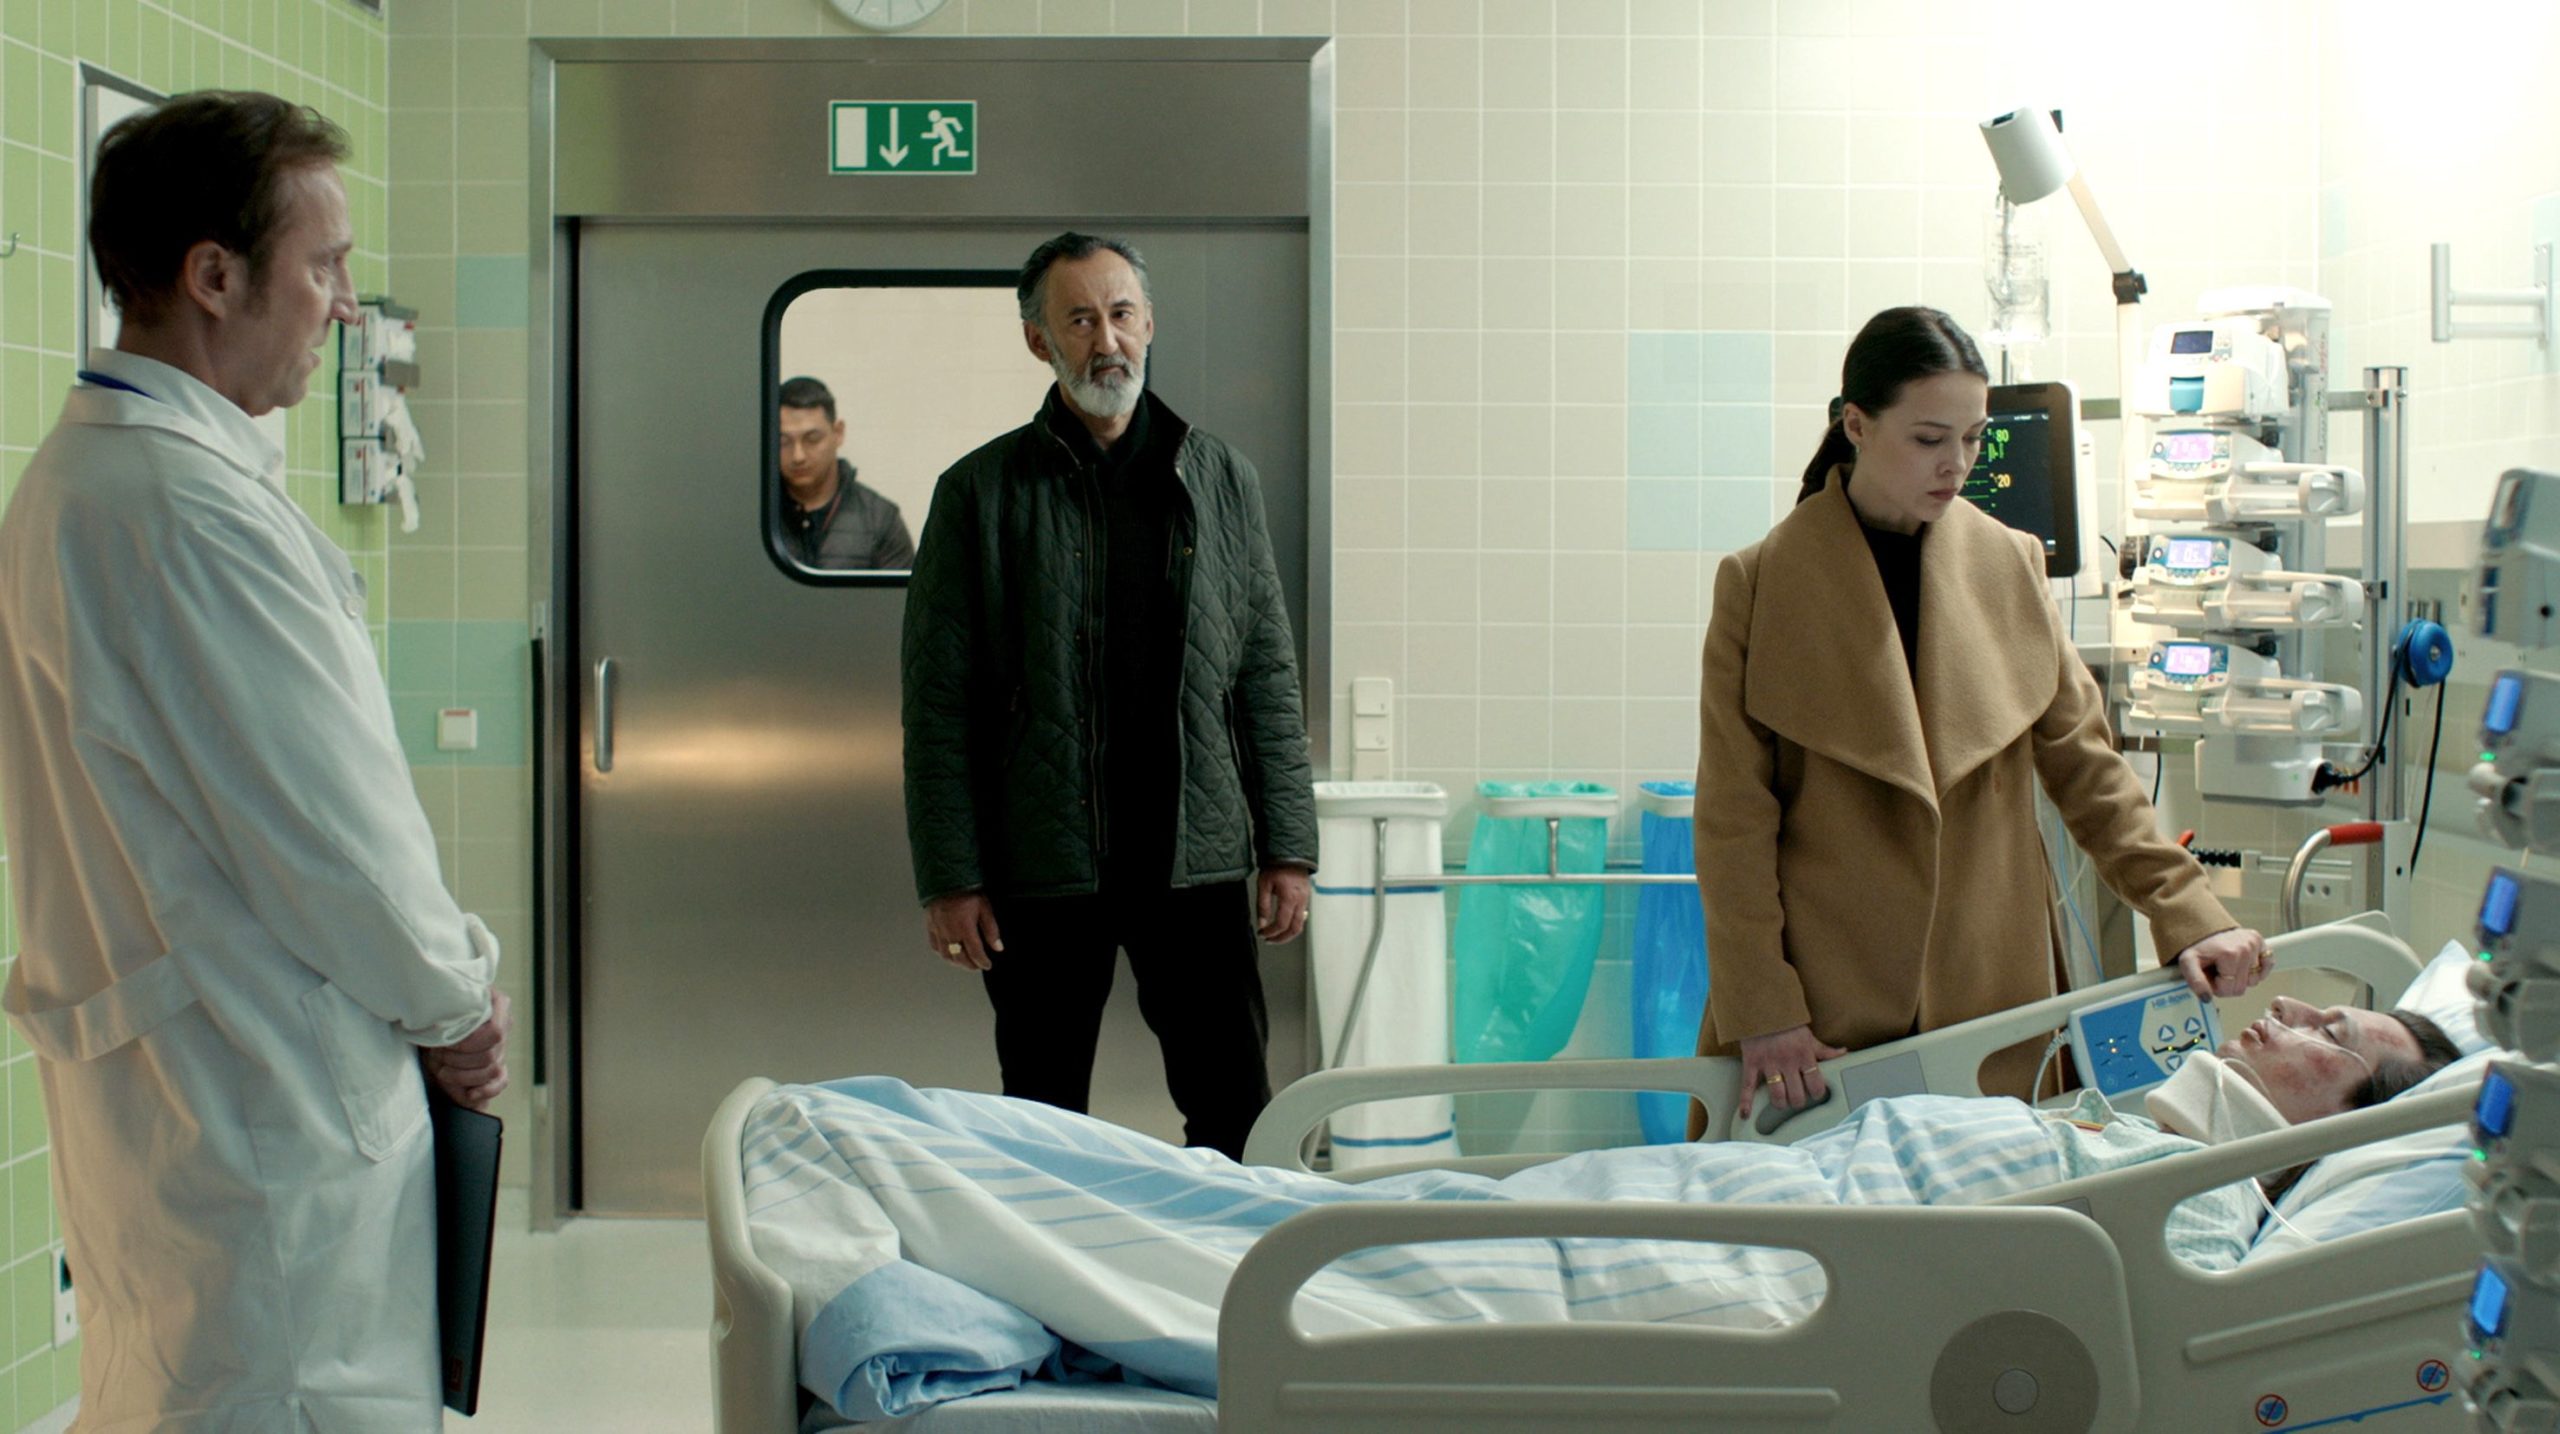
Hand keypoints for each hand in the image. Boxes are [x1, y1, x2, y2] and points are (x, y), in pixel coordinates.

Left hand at [424, 990, 511, 1111]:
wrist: (433, 1039)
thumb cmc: (435, 1022)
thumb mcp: (438, 1014)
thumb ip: (443, 1015)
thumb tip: (438, 1028)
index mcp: (496, 1004)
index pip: (495, 1031)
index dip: (468, 1043)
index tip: (445, 1044)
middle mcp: (503, 1026)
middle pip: (489, 1053)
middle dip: (459, 1059)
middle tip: (437, 1056)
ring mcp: (502, 1049)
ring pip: (491, 1069)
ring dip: (462, 1075)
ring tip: (441, 1070)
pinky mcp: (499, 1070)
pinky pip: (499, 1083)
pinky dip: (484, 1090)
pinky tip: (469, 1093)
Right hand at [926, 893, 1002, 970]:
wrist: (946, 879)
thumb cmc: (967, 892)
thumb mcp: (985, 908)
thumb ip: (991, 930)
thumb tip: (998, 947)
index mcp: (965, 929)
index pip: (975, 953)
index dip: (982, 962)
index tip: (987, 965)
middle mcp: (950, 933)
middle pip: (960, 958)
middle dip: (970, 965)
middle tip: (977, 965)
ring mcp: (938, 931)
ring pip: (946, 955)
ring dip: (956, 962)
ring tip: (964, 962)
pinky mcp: (931, 927)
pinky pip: (935, 946)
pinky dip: (943, 953)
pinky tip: (949, 953)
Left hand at [1256, 866, 1311, 941]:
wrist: (1290, 853)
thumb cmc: (1276, 866)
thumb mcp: (1264, 885)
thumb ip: (1262, 906)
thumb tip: (1262, 924)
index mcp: (1289, 898)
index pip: (1281, 924)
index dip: (1270, 932)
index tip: (1261, 934)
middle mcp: (1300, 901)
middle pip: (1294, 929)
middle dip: (1281, 938)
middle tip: (1269, 940)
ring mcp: (1305, 900)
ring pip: (1300, 925)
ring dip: (1287, 933)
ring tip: (1275, 935)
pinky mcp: (1306, 897)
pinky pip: (1302, 916)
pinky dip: (1292, 924)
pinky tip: (1283, 923)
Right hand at [1735, 1024, 1848, 1121]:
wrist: (1762, 1006)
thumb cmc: (1786, 1023)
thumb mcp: (1808, 1036)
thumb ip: (1825, 1050)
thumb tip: (1844, 1052)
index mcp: (1804, 1055)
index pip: (1816, 1085)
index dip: (1817, 1093)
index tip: (1814, 1093)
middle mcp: (1787, 1062)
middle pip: (1797, 1095)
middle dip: (1798, 1101)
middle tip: (1797, 1098)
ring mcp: (1768, 1064)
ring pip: (1777, 1095)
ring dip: (1780, 1103)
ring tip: (1781, 1102)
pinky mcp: (1751, 1064)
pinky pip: (1748, 1086)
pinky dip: (1746, 1102)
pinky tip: (1745, 1113)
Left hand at [2175, 927, 2270, 998]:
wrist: (2205, 927)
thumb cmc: (2198, 946)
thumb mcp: (2188, 963)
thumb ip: (2195, 982)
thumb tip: (2207, 998)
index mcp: (2229, 954)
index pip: (2228, 989)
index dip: (2216, 987)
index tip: (2209, 975)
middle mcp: (2246, 948)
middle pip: (2241, 987)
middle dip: (2227, 984)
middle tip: (2217, 971)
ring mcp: (2255, 944)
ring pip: (2254, 980)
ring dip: (2240, 978)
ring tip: (2227, 966)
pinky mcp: (2261, 942)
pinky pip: (2267, 966)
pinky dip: (2257, 970)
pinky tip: (2243, 965)